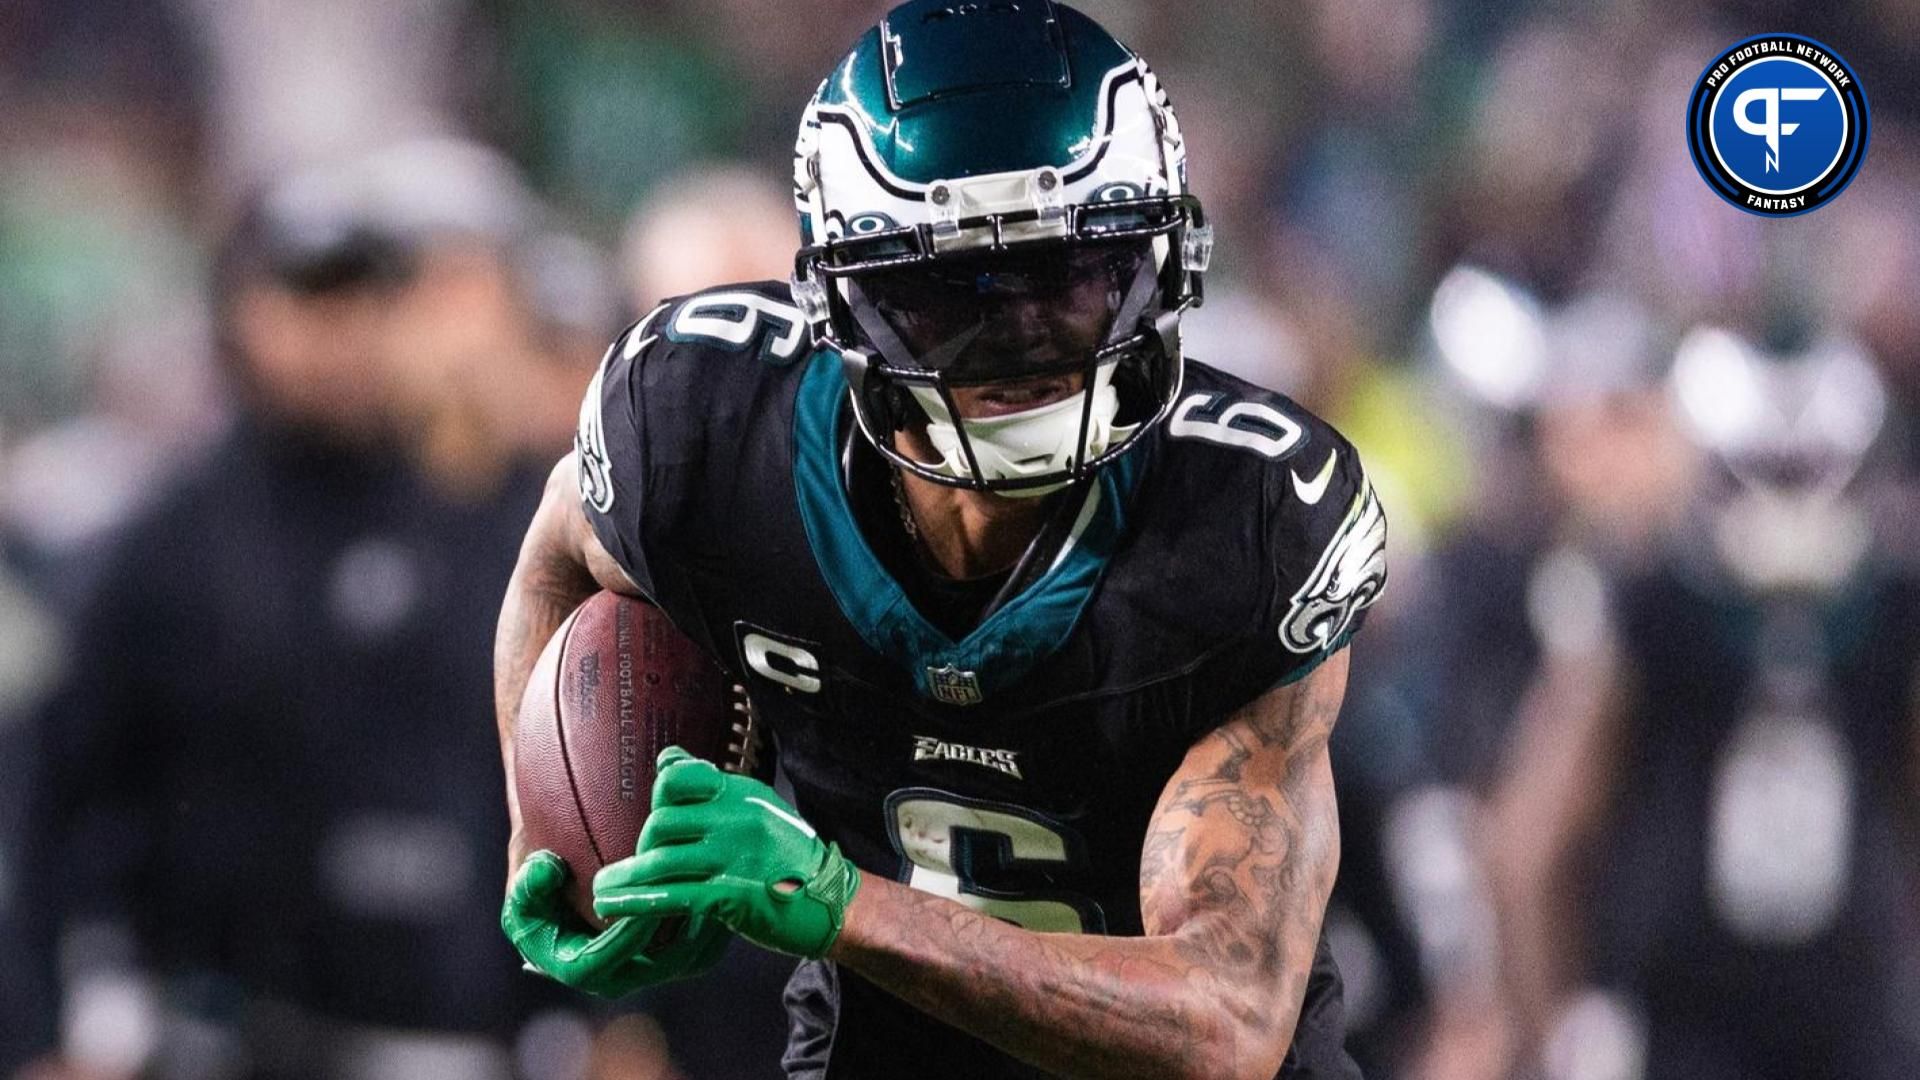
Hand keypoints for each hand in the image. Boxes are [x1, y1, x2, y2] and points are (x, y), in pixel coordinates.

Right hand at [501, 850, 729, 996]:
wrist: (564, 880)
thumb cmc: (541, 883)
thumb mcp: (524, 883)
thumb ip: (529, 882)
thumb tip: (549, 870)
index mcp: (577, 968)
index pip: (607, 958)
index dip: (629, 931)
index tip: (647, 895)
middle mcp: (617, 977)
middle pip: (662, 964)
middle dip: (682, 926)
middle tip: (697, 888)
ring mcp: (649, 969)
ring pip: (691, 959)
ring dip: (708, 925)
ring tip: (718, 886)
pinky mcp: (673, 955)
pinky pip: (705, 947)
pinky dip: (716, 922)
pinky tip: (725, 889)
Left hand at [594, 747, 860, 958]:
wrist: (834, 901)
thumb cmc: (789, 859)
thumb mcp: (756, 809)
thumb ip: (711, 788)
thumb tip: (667, 756)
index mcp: (740, 794)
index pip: (678, 778)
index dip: (657, 799)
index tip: (653, 822)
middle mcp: (737, 818)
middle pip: (661, 823)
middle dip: (640, 848)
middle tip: (633, 868)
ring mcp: (736, 857)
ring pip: (661, 860)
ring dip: (625, 880)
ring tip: (601, 892)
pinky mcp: (733, 896)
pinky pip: (673, 896)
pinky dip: (638, 903)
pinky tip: (616, 909)